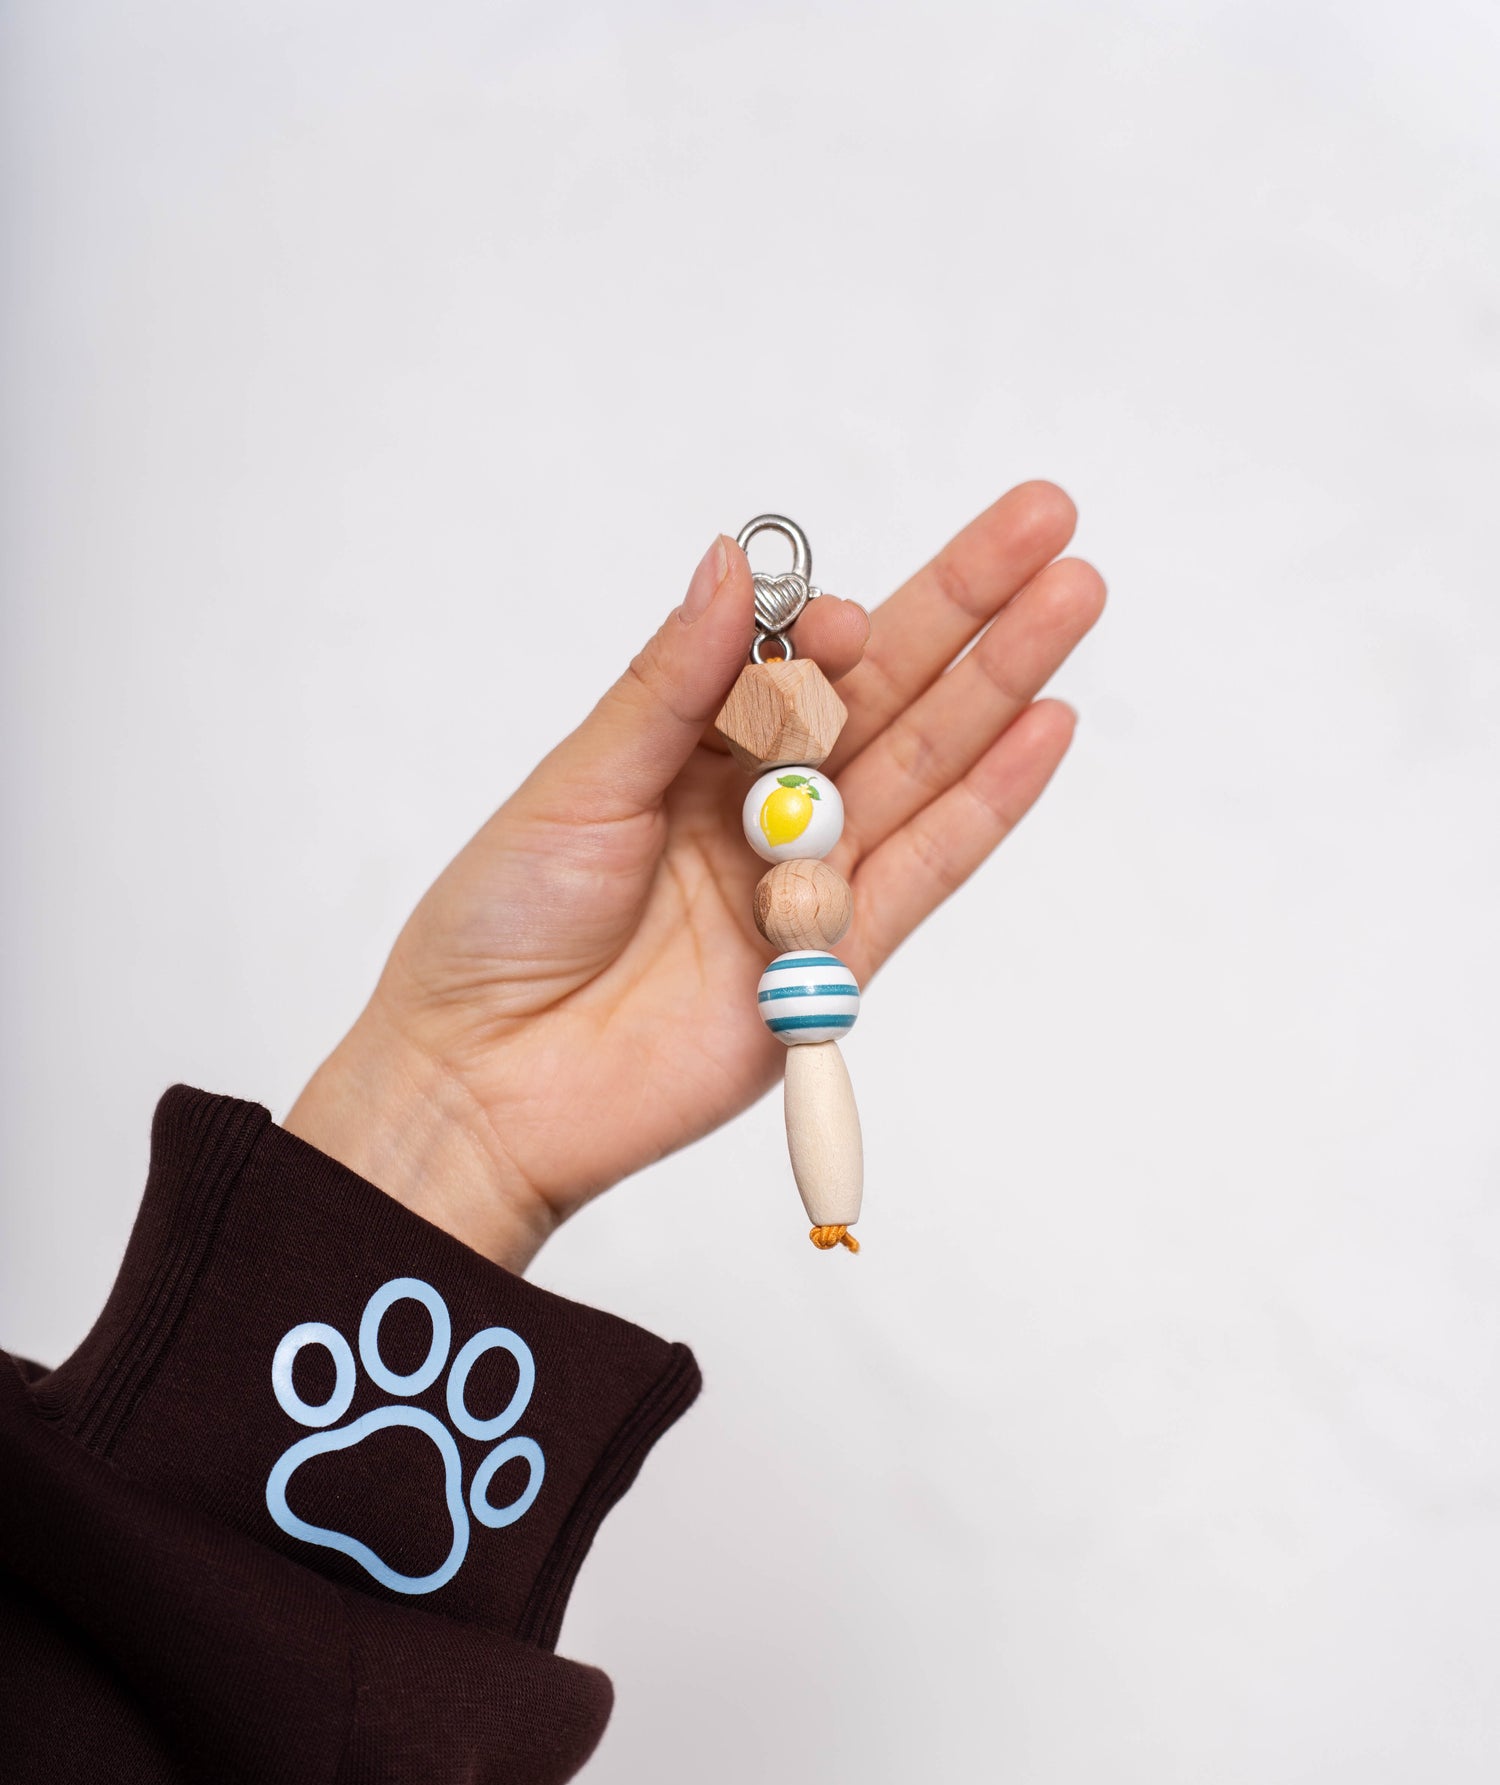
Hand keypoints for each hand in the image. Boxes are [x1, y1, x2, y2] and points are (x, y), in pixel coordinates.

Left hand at [286, 484, 1105, 1268]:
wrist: (485, 1082)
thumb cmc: (501, 924)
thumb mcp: (581, 781)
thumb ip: (673, 683)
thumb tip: (731, 560)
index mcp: (691, 749)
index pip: (796, 662)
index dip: (834, 630)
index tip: (838, 622)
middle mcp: (759, 806)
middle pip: (884, 694)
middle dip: (969, 610)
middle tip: (1052, 520)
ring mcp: (803, 883)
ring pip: (923, 766)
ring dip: (1001, 686)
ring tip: (1076, 596)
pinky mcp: (832, 966)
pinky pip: (925, 871)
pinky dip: (988, 804)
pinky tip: (1043, 728)